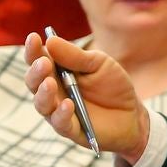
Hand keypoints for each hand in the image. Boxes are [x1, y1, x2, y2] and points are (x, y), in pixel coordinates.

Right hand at [23, 33, 150, 166]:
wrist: (132, 113)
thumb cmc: (112, 85)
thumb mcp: (99, 64)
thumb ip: (76, 56)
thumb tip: (51, 40)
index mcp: (57, 71)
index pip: (38, 59)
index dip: (33, 50)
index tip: (33, 37)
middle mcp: (53, 91)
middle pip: (34, 82)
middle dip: (36, 72)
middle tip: (43, 63)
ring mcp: (59, 111)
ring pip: (42, 104)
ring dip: (44, 93)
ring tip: (50, 83)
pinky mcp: (71, 129)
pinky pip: (60, 123)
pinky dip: (61, 114)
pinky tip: (68, 104)